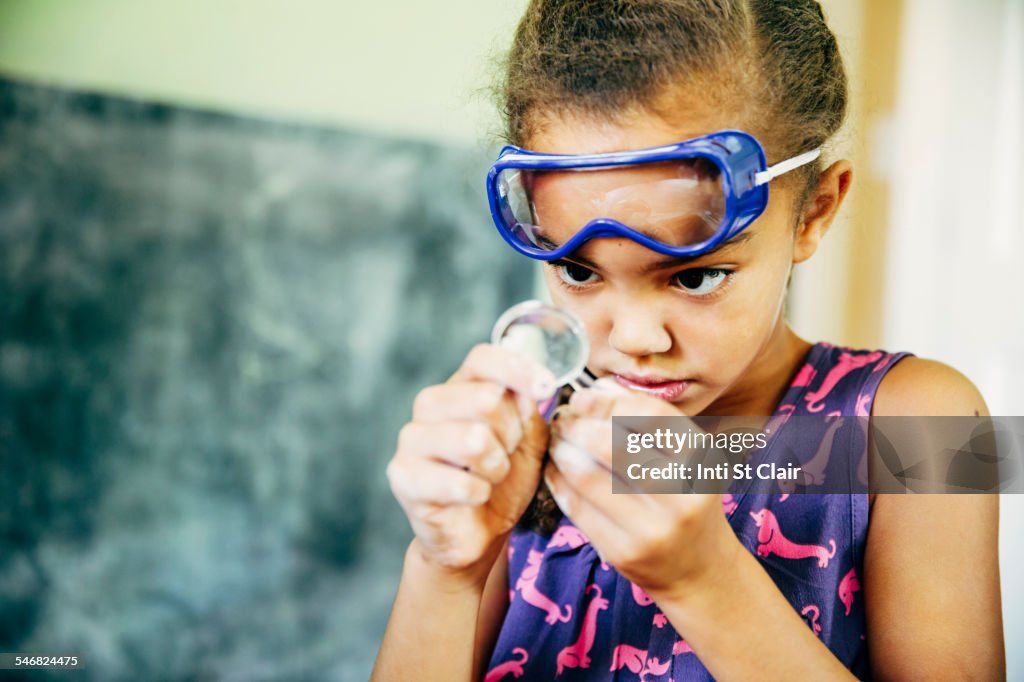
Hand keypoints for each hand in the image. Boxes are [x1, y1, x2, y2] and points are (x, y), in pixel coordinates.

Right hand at [387, 344, 555, 577]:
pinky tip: (473, 498)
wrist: (476, 533)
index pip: (484, 358)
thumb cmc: (501, 480)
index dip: (519, 368)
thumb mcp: (527, 439)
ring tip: (490, 477)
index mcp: (460, 386)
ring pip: (474, 440)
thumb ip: (528, 407)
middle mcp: (429, 404)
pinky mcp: (403, 476)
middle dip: (512, 434)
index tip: (547, 388)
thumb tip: (531, 384)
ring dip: (497, 467)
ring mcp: (411, 439)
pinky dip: (480, 494)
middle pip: (486, 399)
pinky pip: (460, 482)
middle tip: (507, 454)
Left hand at [544, 386, 739, 598]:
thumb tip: (598, 389)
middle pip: (614, 446)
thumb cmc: (686, 501)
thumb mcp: (686, 459)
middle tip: (562, 417)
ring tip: (557, 440)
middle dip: (577, 425)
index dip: (609, 401)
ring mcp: (651, 528)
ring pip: (588, 477)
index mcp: (701, 461)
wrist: (698, 571)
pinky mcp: (622, 552)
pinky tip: (555, 468)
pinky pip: (577, 508)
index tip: (582, 396)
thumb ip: (648, 424)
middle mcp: (681, 495)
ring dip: (562, 451)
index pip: (651, 416)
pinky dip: (558, 481)